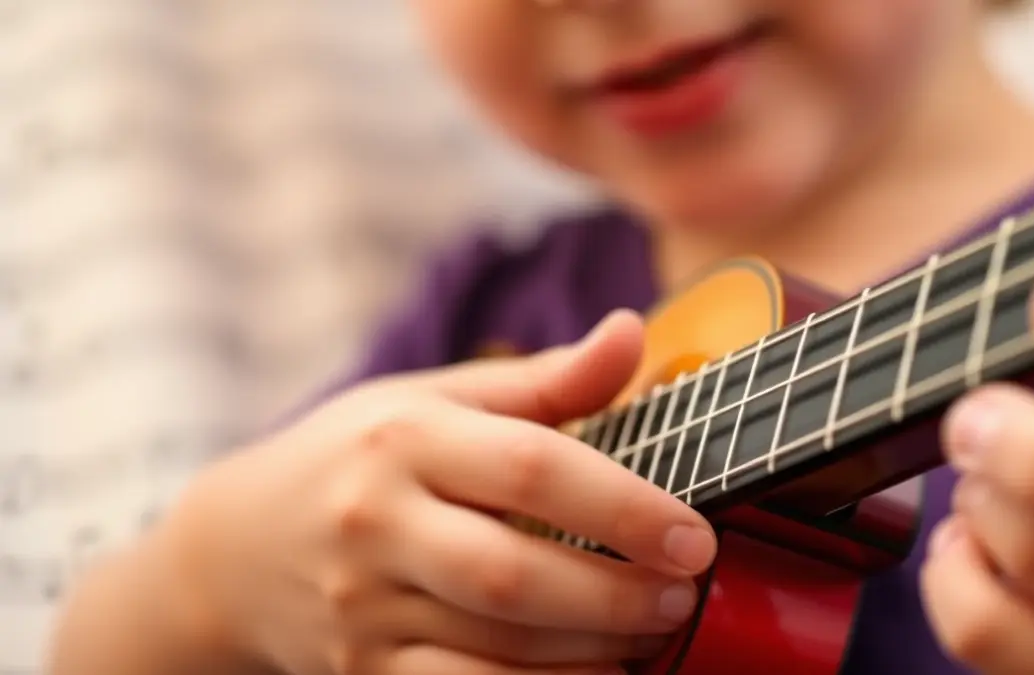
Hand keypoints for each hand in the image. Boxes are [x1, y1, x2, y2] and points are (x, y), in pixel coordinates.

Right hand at [152, 310, 717, 674]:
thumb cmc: (359, 455)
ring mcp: (361, 607)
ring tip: (652, 636)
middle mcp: (376, 522)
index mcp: (405, 437)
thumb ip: (542, 380)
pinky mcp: (361, 672)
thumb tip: (630, 332)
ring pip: (492, 646)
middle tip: (681, 596)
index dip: (623, 506)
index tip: (694, 535)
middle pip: (511, 574)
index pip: (530, 469)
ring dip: (589, 652)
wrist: (235, 548)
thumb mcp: (435, 399)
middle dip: (613, 595)